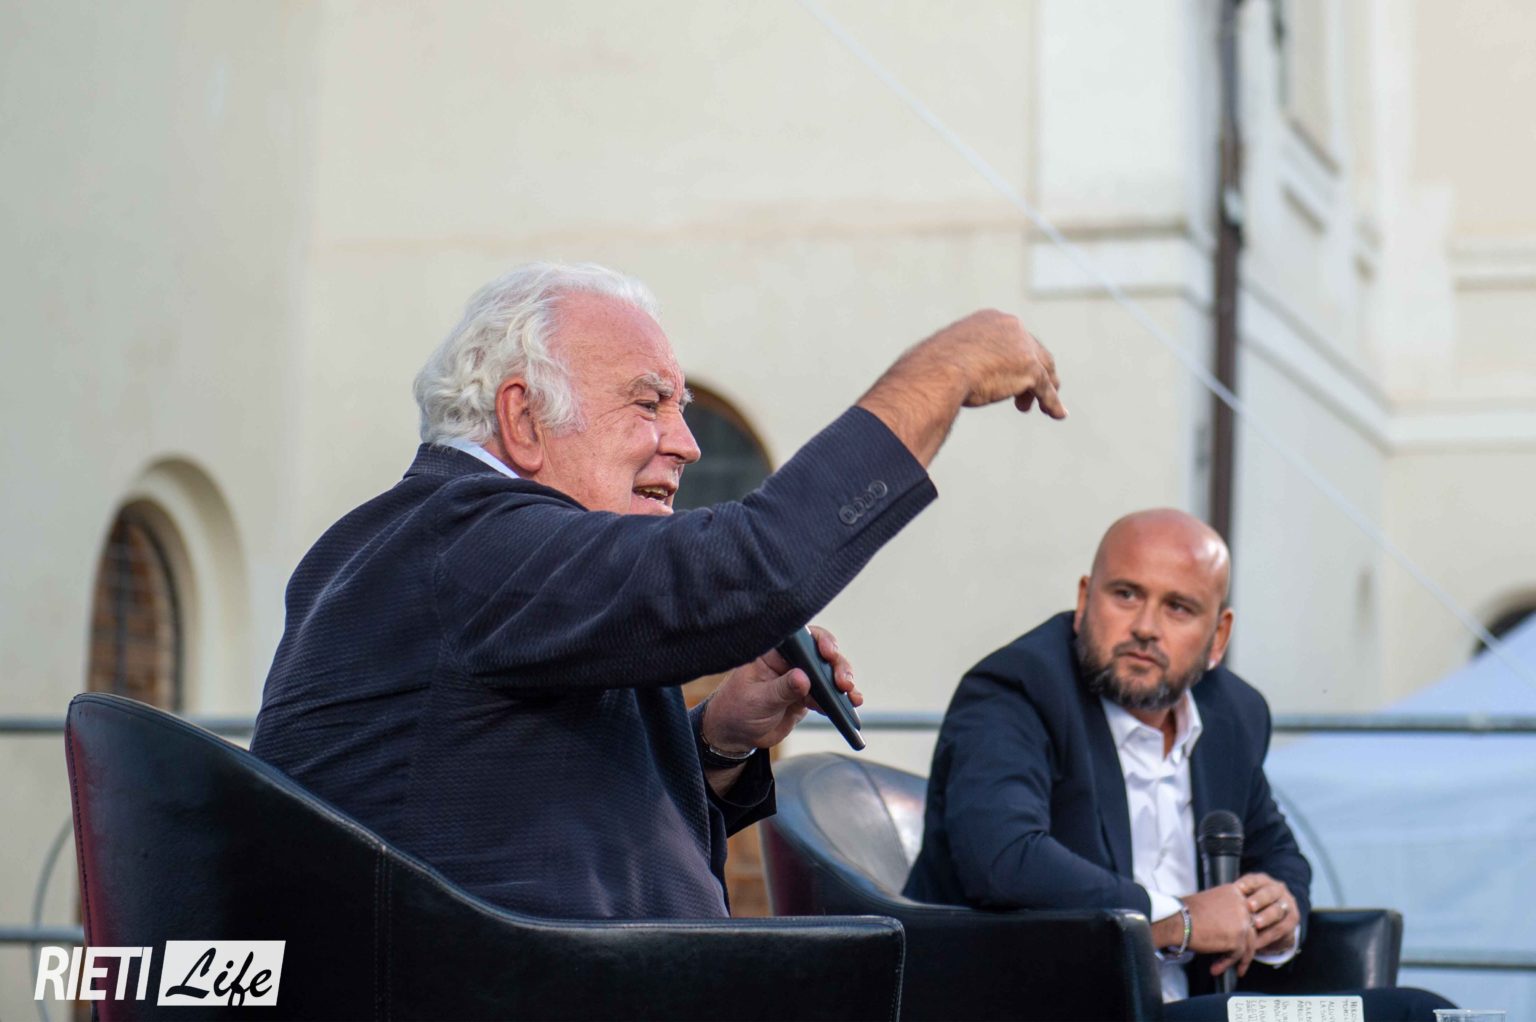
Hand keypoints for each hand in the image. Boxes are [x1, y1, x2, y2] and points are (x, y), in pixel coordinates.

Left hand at [702, 626, 860, 754]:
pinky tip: (850, 707)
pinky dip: (841, 701)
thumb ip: (781, 690)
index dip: (819, 640)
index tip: (829, 653)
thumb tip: (803, 678)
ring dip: (844, 684)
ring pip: (829, 674)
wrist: (737, 734)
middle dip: (837, 666)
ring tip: (853, 697)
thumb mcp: (757, 700)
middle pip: (821, 654)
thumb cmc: (737, 709)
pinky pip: (829, 695)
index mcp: (773, 652)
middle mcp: (790, 660)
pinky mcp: (808, 695)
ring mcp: (801, 677)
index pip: (801, 637)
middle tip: (844, 683)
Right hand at [856, 310, 1064, 466]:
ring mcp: (1022, 346)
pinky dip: (1052, 402)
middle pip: (1033, 350)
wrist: (936, 373)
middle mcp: (1010, 326)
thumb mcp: (940, 360)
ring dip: (1046, 389)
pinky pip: (1046, 388)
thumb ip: (948, 364)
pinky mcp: (1030, 368)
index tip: (1010, 373)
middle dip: (1035, 371)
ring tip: (1042, 406)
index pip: (1012, 337)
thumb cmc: (929, 370)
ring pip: (1044, 370)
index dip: (1015, 357)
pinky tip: (1057, 414)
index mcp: (988, 320)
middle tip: (1030, 392)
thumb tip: (927, 379)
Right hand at [1180, 883, 1256, 978]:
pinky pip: (1237, 955)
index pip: (1249, 910)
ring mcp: (1242, 922)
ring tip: (1234, 969)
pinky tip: (1216, 968)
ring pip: (1248, 944)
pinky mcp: (1237, 938)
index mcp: (1235, 892)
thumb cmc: (1186, 912)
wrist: (1178, 921)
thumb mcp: (1211, 901)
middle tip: (1241, 957)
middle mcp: (1242, 905)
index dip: (1248, 925)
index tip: (1246, 936)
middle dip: (1247, 945)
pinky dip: (1226, 963)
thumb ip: (1227, 909)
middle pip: (1252, 928)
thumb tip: (1232, 926)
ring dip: (1241, 959)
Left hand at [1238, 872, 1298, 954]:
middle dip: (1259, 900)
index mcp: (1263, 881)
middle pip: (1269, 893)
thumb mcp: (1244, 899)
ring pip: (1277, 910)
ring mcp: (1287, 905)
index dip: (1247, 884)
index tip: (1237, 888)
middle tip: (1248, 906)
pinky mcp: (1292, 921)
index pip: (1256, 879)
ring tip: (1254, 925)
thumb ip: (1236, 897)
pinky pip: (1281, 929)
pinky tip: (1257, 942)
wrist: (1272, 923)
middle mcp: (1278, 890)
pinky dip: (1268, 936)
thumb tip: (1218, 898)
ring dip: (1266, 918)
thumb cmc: (1249, 908)